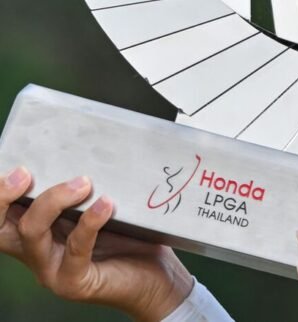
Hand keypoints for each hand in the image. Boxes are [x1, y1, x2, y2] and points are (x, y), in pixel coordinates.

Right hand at [0, 166, 194, 321]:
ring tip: (83, 183)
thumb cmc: (130, 239)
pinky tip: (106, 205)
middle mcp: (35, 251)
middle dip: (2, 197)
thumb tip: (96, 143)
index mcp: (36, 231)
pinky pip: (74, 250)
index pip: (2, 213)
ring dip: (53, 201)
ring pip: (31, 232)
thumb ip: (89, 186)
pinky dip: (88, 223)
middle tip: (24, 173)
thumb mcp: (102, 206)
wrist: (156, 279)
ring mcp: (51, 269)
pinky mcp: (74, 282)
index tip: (18, 166)